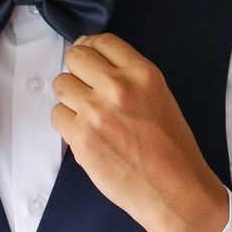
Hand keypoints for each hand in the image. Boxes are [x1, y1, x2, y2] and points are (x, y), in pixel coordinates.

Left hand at [51, 34, 227, 231]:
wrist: (174, 189)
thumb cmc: (173, 149)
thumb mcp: (161, 97)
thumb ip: (130, 79)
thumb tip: (95, 66)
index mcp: (143, 73)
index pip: (102, 41)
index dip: (91, 49)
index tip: (90, 60)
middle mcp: (118, 87)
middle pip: (75, 57)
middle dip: (77, 70)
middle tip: (86, 89)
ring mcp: (96, 111)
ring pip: (60, 84)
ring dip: (70, 98)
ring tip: (88, 115)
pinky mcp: (80, 137)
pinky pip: (57, 116)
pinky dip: (67, 124)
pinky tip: (86, 135)